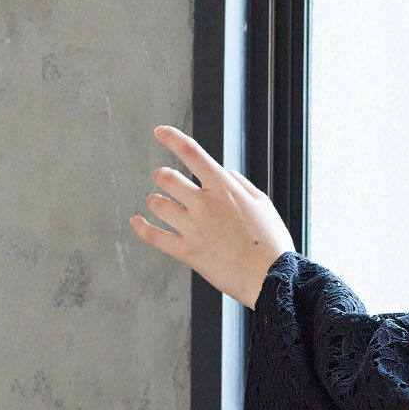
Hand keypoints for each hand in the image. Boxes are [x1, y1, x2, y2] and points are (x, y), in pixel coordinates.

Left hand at [130, 125, 296, 309]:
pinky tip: (137, 223)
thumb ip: (240, 183)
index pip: (191, 152)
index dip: (171, 137)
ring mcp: (193, 227)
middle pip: (165, 177)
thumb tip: (222, 171)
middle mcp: (204, 204)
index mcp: (224, 188)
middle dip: (162, 176)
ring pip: (156, 203)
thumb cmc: (271, 243)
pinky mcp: (186, 251)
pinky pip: (153, 236)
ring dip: (155, 201)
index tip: (161, 132)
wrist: (272, 277)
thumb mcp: (263, 204)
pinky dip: (141, 228)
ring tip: (159, 204)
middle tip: (165, 180)